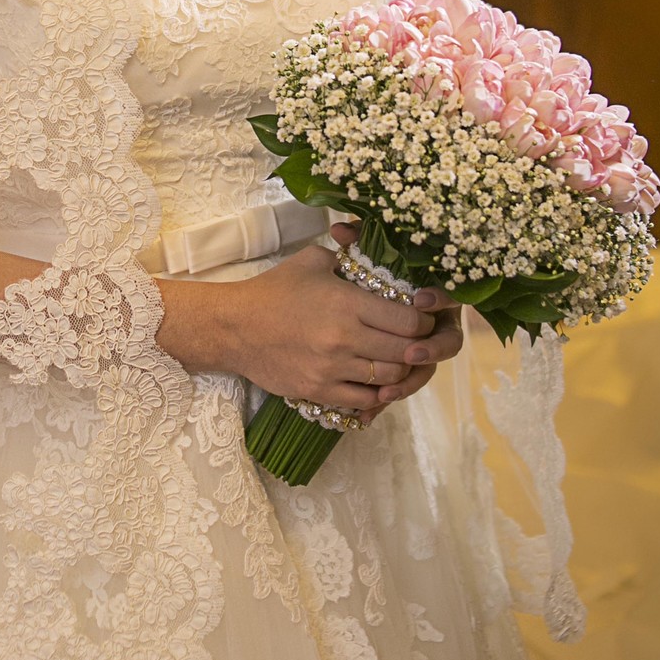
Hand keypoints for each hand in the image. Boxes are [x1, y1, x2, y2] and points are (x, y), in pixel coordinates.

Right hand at [218, 218, 463, 417]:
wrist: (235, 327)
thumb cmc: (274, 290)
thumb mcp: (313, 261)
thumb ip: (349, 259)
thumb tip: (375, 260)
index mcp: (348, 303)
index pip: (409, 321)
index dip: (424, 322)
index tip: (423, 319)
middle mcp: (345, 338)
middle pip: (405, 352)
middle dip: (420, 348)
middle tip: (420, 343)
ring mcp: (332, 369)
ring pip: (389, 379)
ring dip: (401, 372)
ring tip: (400, 362)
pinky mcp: (319, 390)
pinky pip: (364, 401)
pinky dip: (377, 394)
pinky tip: (378, 383)